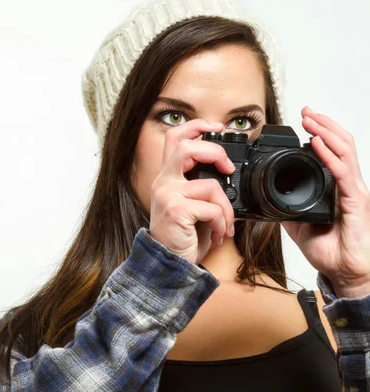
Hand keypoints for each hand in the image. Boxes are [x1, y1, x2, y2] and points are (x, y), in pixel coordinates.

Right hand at [149, 119, 235, 265]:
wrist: (170, 264)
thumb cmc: (183, 237)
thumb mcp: (192, 207)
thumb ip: (201, 187)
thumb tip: (227, 175)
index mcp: (168, 178)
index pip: (175, 138)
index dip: (196, 126)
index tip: (216, 127)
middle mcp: (164, 183)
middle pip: (186, 147)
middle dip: (215, 153)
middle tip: (228, 169)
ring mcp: (168, 196)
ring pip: (210, 185)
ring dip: (226, 208)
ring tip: (224, 224)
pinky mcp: (177, 211)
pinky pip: (211, 209)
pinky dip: (221, 224)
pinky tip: (217, 235)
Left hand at [281, 106, 369, 297]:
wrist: (344, 272)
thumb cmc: (331, 251)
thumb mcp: (300, 226)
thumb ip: (288, 210)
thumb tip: (270, 201)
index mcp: (336, 188)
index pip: (332, 152)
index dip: (320, 133)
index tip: (303, 121)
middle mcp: (348, 184)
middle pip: (340, 143)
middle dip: (323, 123)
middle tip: (306, 111)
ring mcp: (353, 190)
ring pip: (344, 150)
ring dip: (326, 131)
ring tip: (311, 119)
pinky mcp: (355, 200)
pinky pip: (341, 172)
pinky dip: (328, 154)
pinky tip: (317, 144)